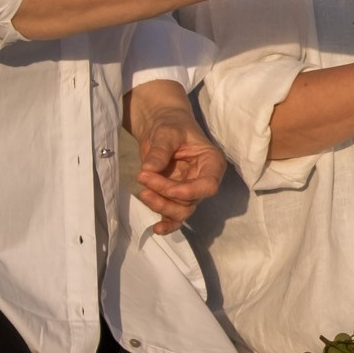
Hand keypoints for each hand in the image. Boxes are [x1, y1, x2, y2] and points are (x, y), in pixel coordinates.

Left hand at [127, 83, 227, 235]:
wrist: (160, 125)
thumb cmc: (171, 124)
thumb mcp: (167, 133)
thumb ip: (160, 151)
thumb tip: (149, 169)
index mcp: (211, 163)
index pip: (208, 185)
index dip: (189, 191)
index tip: (167, 189)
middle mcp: (203, 180)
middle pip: (191, 200)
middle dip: (166, 195)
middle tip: (143, 178)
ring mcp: (189, 190)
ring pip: (181, 210)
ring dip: (161, 206)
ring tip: (142, 192)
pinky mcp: (174, 197)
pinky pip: (174, 216)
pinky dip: (166, 223)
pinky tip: (156, 228)